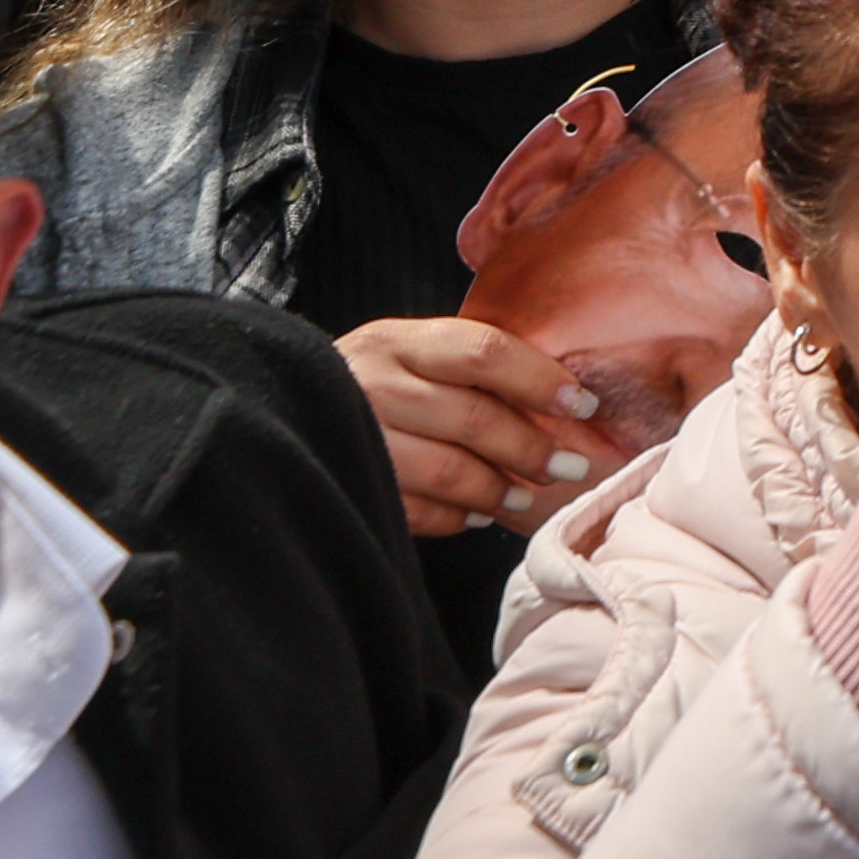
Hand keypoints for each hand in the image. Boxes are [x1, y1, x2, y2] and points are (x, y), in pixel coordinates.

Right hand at [340, 313, 625, 537]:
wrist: (275, 409)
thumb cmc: (369, 383)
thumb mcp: (408, 355)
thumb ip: (466, 367)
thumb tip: (558, 398)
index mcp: (397, 341)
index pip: (485, 352)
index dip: (541, 380)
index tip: (583, 404)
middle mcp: (371, 382)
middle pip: (474, 416)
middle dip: (531, 447)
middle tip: (569, 466)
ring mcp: (353, 436)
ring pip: (448, 469)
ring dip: (498, 488)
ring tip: (525, 497)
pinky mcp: (344, 484)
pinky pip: (414, 508)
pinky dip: (453, 517)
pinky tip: (475, 516)